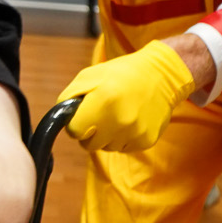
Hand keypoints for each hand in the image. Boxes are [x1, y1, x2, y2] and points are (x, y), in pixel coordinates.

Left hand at [56, 39, 196, 151]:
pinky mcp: (146, 141)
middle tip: (99, 116)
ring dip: (107, 136)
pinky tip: (130, 120)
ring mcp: (134, 133)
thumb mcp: (89, 76)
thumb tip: (60, 118)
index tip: (82, 116)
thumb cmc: (120, 74)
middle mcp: (119, 120)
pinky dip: (123, 138)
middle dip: (89, 133)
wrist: (161, 76)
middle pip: (88, 145)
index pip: (74, 131)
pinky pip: (124, 148)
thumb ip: (68, 97)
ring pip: (106, 148)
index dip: (75, 124)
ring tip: (117, 115)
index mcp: (102, 101)